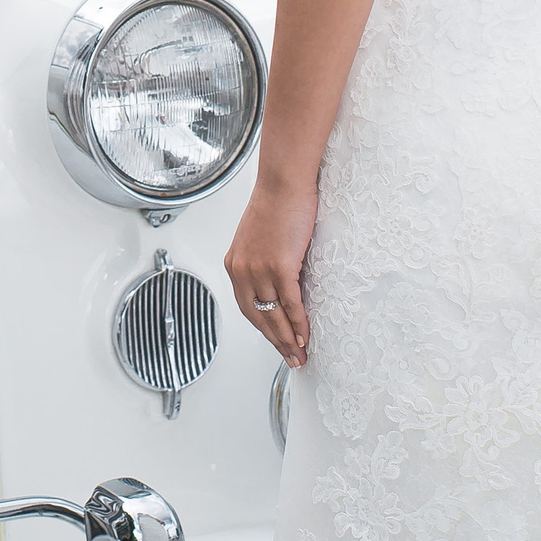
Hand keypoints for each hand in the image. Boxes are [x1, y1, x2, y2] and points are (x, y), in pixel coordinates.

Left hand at [225, 177, 316, 367]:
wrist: (283, 181)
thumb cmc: (277, 202)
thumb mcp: (261, 237)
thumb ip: (264, 261)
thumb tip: (280, 282)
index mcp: (235, 264)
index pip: (247, 307)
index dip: (264, 329)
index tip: (276, 342)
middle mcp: (242, 270)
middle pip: (259, 318)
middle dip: (276, 342)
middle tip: (291, 359)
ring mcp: (259, 270)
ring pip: (275, 315)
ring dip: (288, 340)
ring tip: (300, 355)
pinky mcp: (279, 266)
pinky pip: (290, 304)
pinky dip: (298, 323)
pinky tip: (305, 336)